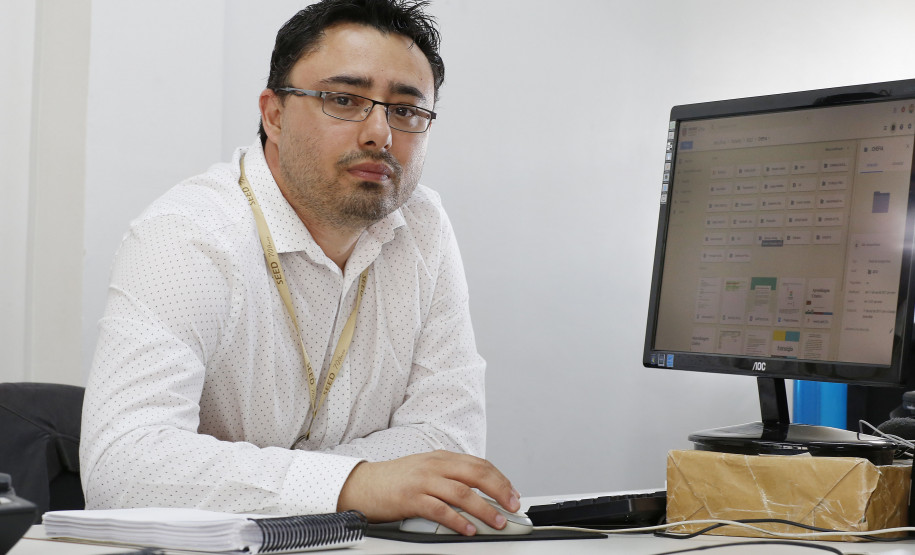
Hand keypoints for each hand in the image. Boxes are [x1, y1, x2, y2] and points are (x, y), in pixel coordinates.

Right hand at [336, 450, 520, 535]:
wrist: (362, 484)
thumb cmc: (395, 480)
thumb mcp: (426, 470)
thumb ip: (450, 476)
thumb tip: (478, 493)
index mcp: (441, 457)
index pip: (479, 464)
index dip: (500, 479)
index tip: (512, 494)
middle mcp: (434, 466)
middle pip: (476, 474)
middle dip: (499, 490)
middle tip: (512, 506)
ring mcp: (423, 481)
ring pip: (462, 492)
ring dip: (484, 508)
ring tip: (497, 521)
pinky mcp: (411, 498)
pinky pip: (440, 509)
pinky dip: (457, 520)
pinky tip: (468, 528)